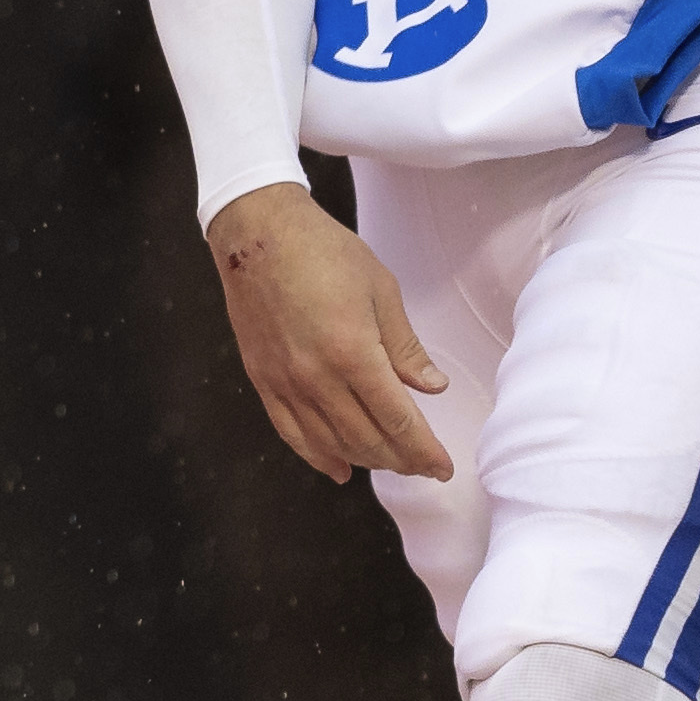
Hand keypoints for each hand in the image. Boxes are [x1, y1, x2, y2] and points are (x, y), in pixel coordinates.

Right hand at [208, 182, 453, 482]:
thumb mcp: (379, 289)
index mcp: (353, 352)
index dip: (424, 451)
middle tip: (422, 465)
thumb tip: (433, 386)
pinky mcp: (262, 380)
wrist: (257, 232)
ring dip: (365, 460)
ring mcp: (286, 382)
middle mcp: (317, 377)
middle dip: (401, 460)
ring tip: (389, 461)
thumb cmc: (323, 250)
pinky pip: (291, 432)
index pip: (398, 420)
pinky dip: (317, 456)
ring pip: (331, 443)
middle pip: (367, 440)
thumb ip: (405, 345)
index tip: (443, 467)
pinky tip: (337, 468)